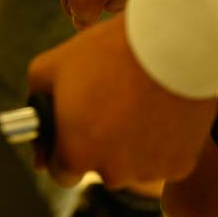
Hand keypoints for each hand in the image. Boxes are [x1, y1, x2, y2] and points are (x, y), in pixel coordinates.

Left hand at [28, 14, 216, 187]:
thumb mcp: (52, 65)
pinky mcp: (181, 164)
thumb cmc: (109, 52)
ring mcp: (149, 171)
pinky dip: (159, 142)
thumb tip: (38, 124)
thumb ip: (36, 97)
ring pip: (132, 165)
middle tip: (108, 105)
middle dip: (98, 143)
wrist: (170, 43)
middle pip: (98, 167)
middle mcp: (113, 172)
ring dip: (130, 144)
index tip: (71, 132)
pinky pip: (163, 159)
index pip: (61, 173)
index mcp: (76, 154)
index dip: (63, 150)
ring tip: (135, 102)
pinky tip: (158, 111)